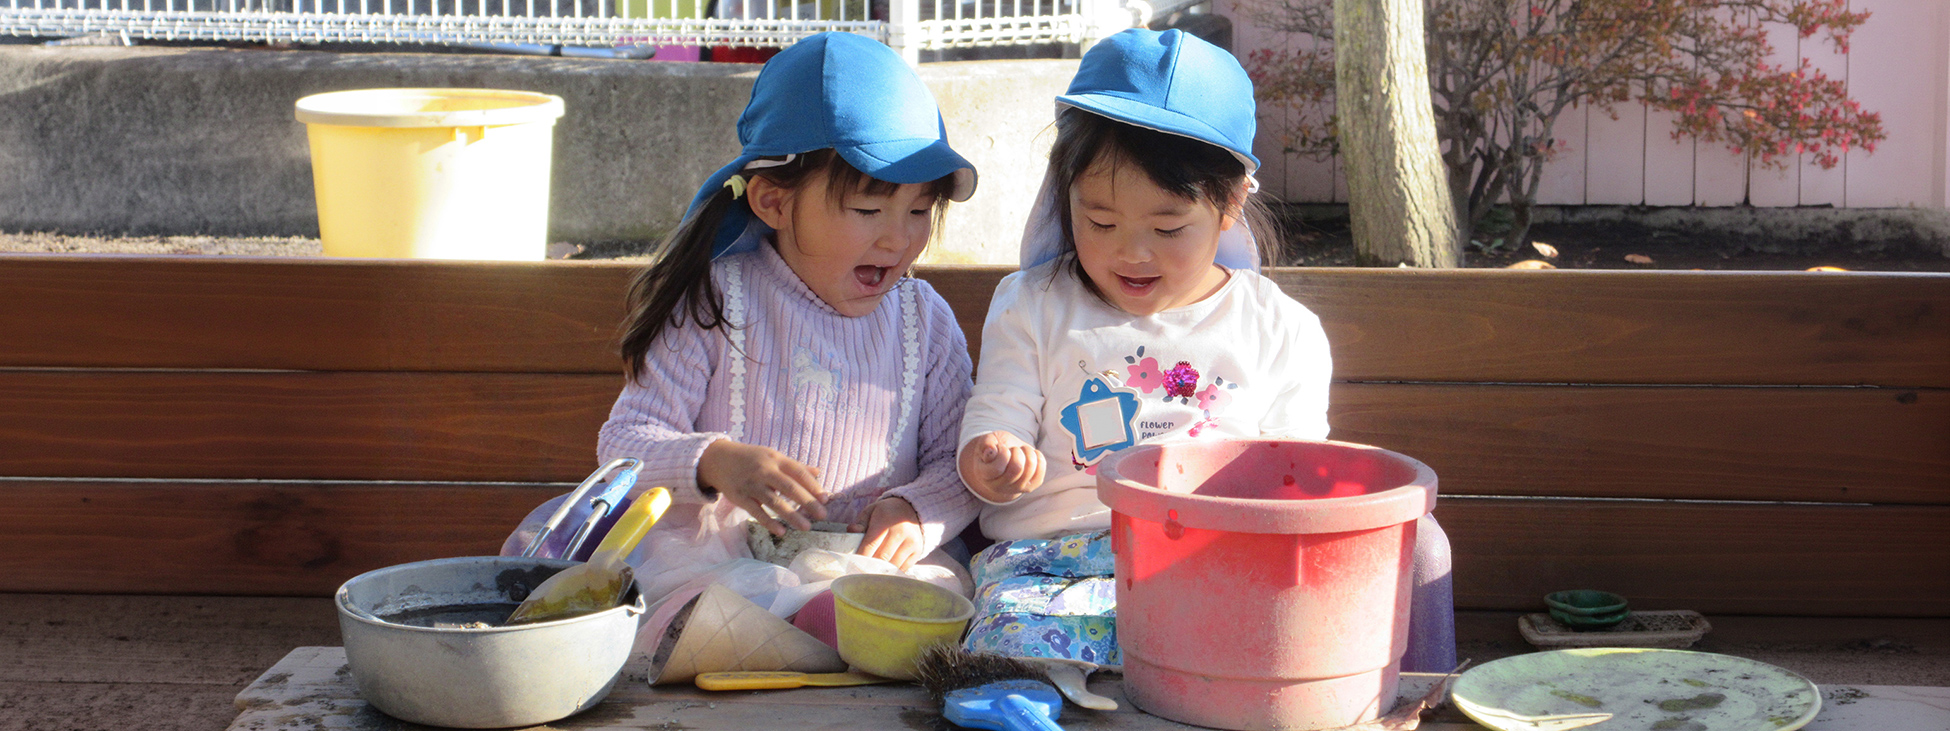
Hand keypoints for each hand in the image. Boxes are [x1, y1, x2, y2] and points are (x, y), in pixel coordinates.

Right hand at [697, 439, 826, 534]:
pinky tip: (781, 531)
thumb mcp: (773, 457)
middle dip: (807, 502)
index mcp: (776, 459)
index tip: (825, 498)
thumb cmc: (752, 459)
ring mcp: (751, 485)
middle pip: (789, 487)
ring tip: (806, 527)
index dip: (813, 485)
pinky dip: (768, 522)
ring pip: (774, 502)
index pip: (798, 472)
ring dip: (791, 515)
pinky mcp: (740, 497)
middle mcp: (764, 471)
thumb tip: (818, 472)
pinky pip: (756, 511)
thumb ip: (795, 466)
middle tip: (822, 515)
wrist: (719, 459)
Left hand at [849, 497, 923, 570]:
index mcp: (885, 520)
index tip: (852, 566)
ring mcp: (911, 542)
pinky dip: (892, 571)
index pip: (870, 545)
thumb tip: (851, 531)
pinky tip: (886, 568)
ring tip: (872, 572)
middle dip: (869, 567)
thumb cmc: (885, 513)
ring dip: (881, 571)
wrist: (911, 510)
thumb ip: (860, 523)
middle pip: (881, 558)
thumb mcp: (871, 512)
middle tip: (860, 572)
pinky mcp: (917, 550)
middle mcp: (900, 531)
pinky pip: (902, 568)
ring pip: (892, 565)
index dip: (860, 558)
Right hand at [957, 431, 1044, 503]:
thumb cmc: (995, 448)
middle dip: (1017, 452)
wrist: (1005, 458)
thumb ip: (986, 444)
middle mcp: (998, 486)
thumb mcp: (987, 441)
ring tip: (1021, 451)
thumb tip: (990, 450)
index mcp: (985, 475)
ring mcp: (1015, 489)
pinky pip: (1040, 471)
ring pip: (1030, 469)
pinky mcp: (1029, 488)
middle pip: (1016, 468)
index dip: (1003, 453)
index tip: (1001, 447)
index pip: (997, 468)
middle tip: (1013, 449)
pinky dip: (1038, 458)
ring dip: (1028, 453)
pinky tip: (1030, 455)